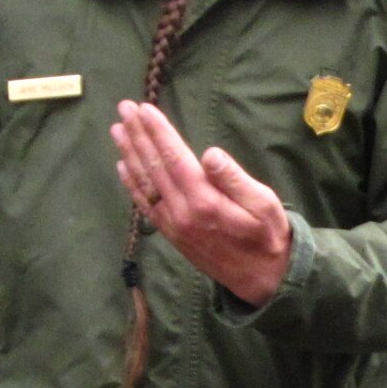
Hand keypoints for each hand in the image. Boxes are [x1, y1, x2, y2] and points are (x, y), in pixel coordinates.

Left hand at [112, 100, 293, 307]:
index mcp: (204, 201)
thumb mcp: (265, 204)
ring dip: (129, 154)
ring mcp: (173, 225)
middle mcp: (182, 213)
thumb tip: (210, 154)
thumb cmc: (268, 236)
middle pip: (153, 166)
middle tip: (125, 108)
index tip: (145, 109)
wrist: (263, 280)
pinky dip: (132, 184)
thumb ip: (235, 179)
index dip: (158, 132)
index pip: (174, 158)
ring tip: (118, 129)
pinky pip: (145, 206)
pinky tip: (123, 167)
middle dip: (138, 135)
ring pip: (144, 184)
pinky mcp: (172, 235)